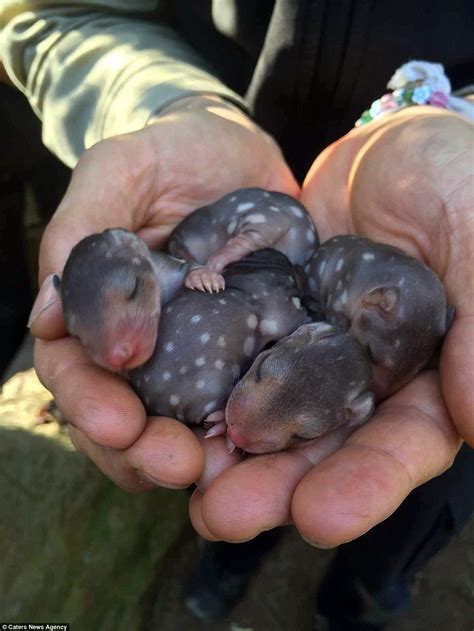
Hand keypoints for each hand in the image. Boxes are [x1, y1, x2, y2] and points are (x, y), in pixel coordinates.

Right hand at [30, 95, 297, 491]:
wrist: (237, 152)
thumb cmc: (169, 154)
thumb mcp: (119, 171)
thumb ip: (82, 233)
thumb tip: (48, 317)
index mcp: (103, 312)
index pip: (77, 370)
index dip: (89, 403)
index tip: (117, 425)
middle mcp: (147, 345)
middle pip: (127, 414)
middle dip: (142, 449)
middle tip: (175, 465)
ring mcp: (200, 353)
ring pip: (183, 422)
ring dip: (194, 456)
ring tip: (218, 473)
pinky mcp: (254, 348)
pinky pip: (250, 399)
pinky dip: (253, 430)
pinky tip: (269, 449)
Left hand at [190, 107, 471, 544]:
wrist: (396, 146)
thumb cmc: (459, 183)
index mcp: (428, 376)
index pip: (402, 445)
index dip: (365, 484)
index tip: (318, 517)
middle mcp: (365, 379)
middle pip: (322, 445)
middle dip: (275, 483)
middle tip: (221, 515)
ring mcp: (310, 351)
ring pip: (268, 410)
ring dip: (226, 450)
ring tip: (180, 480)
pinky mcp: (267, 320)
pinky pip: (230, 353)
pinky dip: (198, 378)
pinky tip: (160, 407)